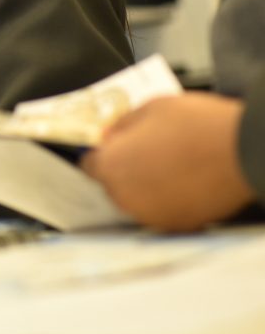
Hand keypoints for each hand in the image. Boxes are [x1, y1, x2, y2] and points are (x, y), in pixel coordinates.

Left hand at [81, 92, 254, 231]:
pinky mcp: (181, 225)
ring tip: (168, 166)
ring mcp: (154, 216)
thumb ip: (122, 125)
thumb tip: (111, 135)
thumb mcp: (149, 108)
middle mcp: (126, 198)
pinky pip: (163, 211)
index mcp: (111, 168)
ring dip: (145, 187)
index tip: (111, 149)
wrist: (244, 150)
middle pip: (113, 186)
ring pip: (138, 201)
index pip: (89, 166)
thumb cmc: (197, 125)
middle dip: (124, 170)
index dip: (101, 154)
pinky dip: (168, 199)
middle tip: (146, 153)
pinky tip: (183, 181)